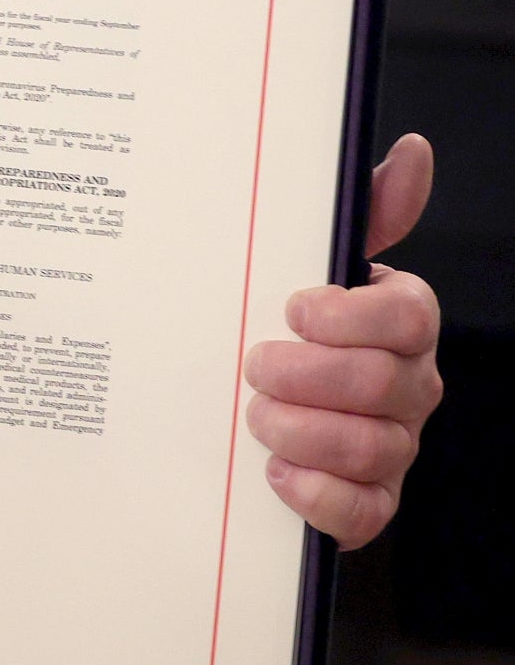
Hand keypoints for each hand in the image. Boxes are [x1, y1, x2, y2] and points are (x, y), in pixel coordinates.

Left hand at [243, 133, 441, 549]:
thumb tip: (412, 153)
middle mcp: (411, 386)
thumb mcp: (311, 263)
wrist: (259, 409)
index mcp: (402, 323)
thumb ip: (363, 212)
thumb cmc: (294, 328)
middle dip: (301, 374)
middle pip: (379, 383)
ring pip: (365, 447)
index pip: (410, 315)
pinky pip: (360, 511)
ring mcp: (395, 447)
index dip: (348, 315)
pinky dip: (310, 493)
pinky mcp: (369, 504)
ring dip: (295, 429)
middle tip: (253, 365)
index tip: (292, 308)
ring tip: (253, 415)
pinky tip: (272, 471)